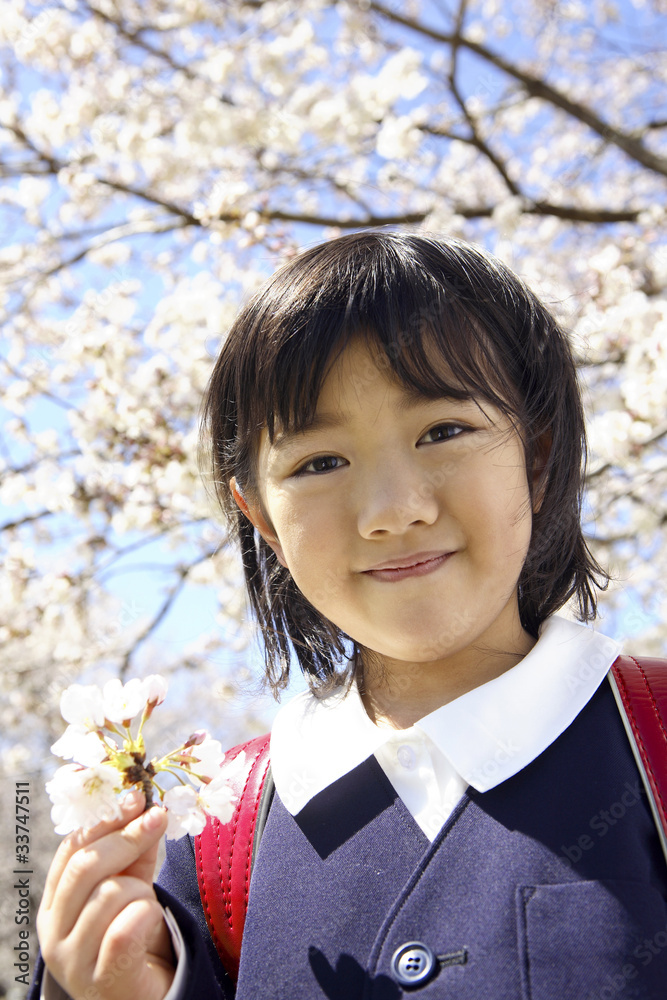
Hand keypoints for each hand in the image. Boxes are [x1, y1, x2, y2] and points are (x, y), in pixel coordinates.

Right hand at [36, 790, 174, 999]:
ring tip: (148, 905)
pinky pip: (124, 930)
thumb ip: (135, 849)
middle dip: (128, 837)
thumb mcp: (132, 884)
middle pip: (86, 865)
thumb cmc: (134, 936)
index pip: (71, 849)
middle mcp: (53, 932)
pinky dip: (146, 916)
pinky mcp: (99, 981)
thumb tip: (145, 804)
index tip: (138, 796)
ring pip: (110, 894)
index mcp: (54, 903)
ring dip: (142, 890)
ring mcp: (72, 960)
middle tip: (158, 818)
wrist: (143, 997)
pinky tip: (151, 922)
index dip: (106, 819)